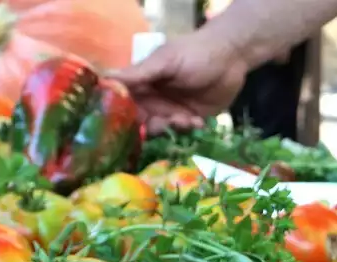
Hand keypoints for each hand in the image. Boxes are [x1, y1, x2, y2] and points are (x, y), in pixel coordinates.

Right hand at [109, 30, 248, 134]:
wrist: (231, 58)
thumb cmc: (195, 53)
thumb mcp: (165, 61)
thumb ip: (139, 73)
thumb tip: (105, 77)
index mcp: (143, 83)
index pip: (125, 102)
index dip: (122, 114)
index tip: (124, 124)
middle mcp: (155, 99)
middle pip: (142, 121)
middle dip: (152, 125)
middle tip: (165, 121)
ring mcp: (173, 111)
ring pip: (163, 130)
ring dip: (172, 128)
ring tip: (186, 118)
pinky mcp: (192, 120)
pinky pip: (184, 133)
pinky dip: (189, 130)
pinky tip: (199, 122)